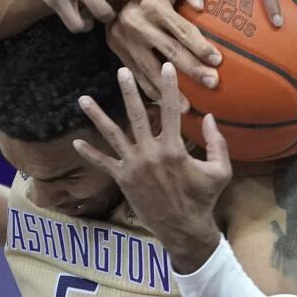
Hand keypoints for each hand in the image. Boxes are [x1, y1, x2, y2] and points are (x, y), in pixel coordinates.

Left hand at [72, 63, 229, 272]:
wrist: (184, 228)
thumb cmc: (204, 199)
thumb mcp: (220, 171)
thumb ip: (217, 142)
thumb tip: (209, 116)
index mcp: (173, 149)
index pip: (171, 111)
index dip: (169, 88)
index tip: (166, 67)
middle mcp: (150, 153)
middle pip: (137, 115)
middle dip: (128, 91)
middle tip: (121, 71)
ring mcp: (134, 166)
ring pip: (113, 135)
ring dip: (97, 116)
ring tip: (83, 99)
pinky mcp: (123, 179)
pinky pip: (104, 164)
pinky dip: (90, 154)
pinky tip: (76, 142)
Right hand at [107, 0, 219, 107]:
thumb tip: (200, 6)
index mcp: (152, 3)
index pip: (181, 29)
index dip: (200, 46)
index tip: (218, 60)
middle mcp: (135, 22)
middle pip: (169, 51)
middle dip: (192, 70)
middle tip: (213, 83)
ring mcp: (123, 39)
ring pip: (151, 69)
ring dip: (170, 90)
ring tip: (188, 107)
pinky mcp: (116, 50)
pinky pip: (137, 74)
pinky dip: (151, 90)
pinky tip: (166, 102)